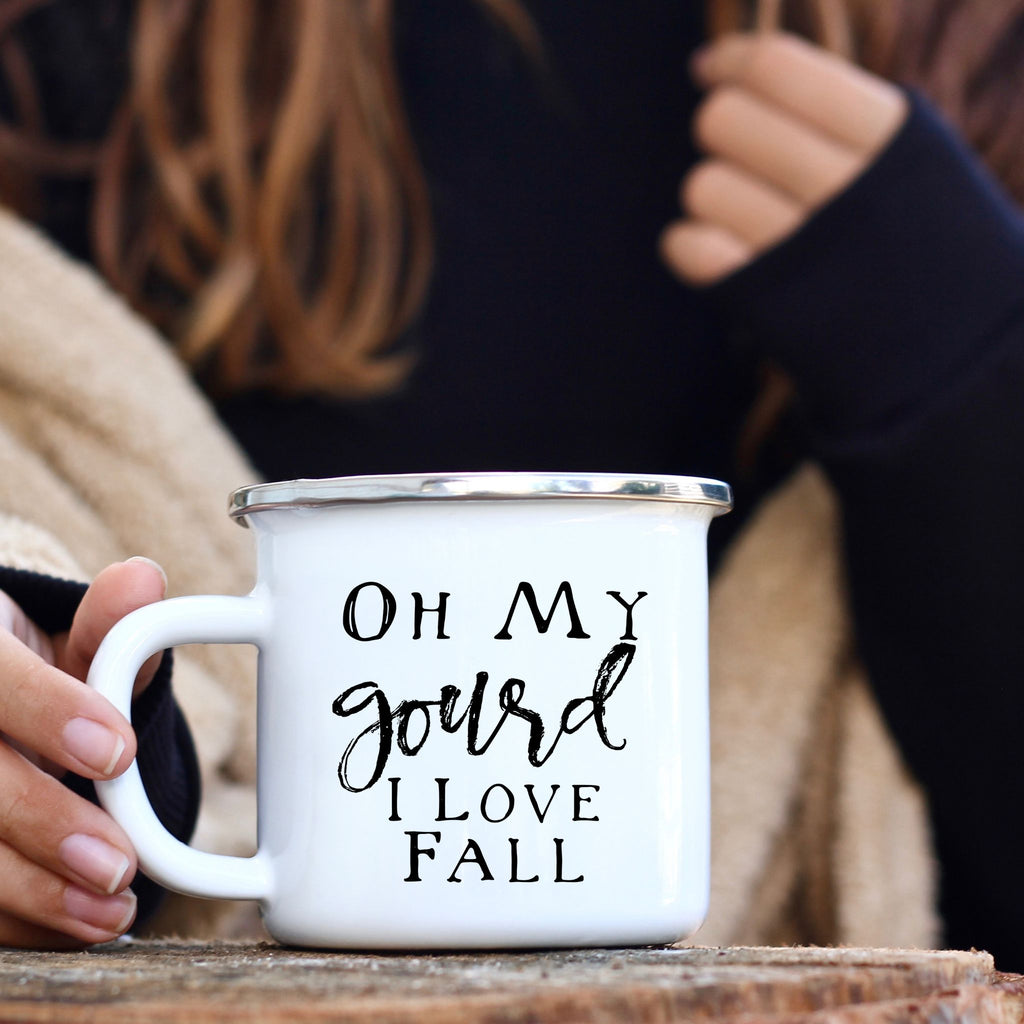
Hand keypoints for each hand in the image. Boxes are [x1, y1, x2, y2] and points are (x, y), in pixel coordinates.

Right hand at [0, 558, 165, 947]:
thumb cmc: (33, 678)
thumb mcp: (69, 643)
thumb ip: (110, 624)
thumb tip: (144, 580)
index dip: (48, 712)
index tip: (119, 752)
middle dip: (43, 823)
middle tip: (119, 862)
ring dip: (31, 891)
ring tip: (111, 913)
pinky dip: (18, 919)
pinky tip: (75, 928)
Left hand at [660, 31, 907, 284]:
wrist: (955, 358)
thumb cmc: (919, 248)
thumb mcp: (909, 162)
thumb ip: (835, 110)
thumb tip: (721, 65)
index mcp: (891, 139)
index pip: (778, 68)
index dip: (729, 63)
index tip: (709, 70)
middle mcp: (846, 192)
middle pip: (725, 121)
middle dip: (721, 130)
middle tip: (744, 154)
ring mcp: (805, 254)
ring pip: (702, 187)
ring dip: (711, 197)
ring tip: (750, 218)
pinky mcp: (767, 306)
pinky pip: (687, 248)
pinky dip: (690, 246)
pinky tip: (720, 254)